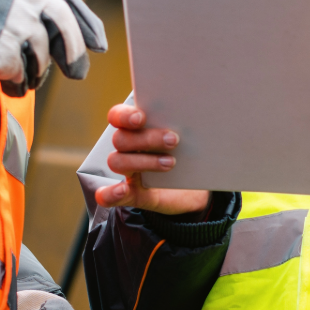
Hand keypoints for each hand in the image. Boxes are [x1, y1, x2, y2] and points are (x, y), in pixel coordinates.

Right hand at [0, 0, 105, 95]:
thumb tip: (52, 5)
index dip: (87, 24)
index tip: (99, 43)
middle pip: (66, 29)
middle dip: (74, 54)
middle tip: (77, 72)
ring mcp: (16, 20)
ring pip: (41, 56)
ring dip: (36, 73)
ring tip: (24, 80)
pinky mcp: (0, 46)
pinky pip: (17, 71)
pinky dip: (15, 82)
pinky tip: (8, 86)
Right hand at [93, 104, 210, 215]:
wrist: (198, 184)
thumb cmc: (191, 153)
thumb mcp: (191, 137)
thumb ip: (186, 125)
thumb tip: (197, 113)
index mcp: (138, 128)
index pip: (118, 116)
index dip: (125, 116)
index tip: (141, 118)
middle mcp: (128, 148)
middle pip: (121, 139)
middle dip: (147, 139)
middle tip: (174, 140)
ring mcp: (130, 171)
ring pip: (118, 162)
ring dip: (143, 162)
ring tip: (170, 163)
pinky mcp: (133, 194)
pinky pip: (112, 196)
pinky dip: (111, 194)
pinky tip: (122, 190)